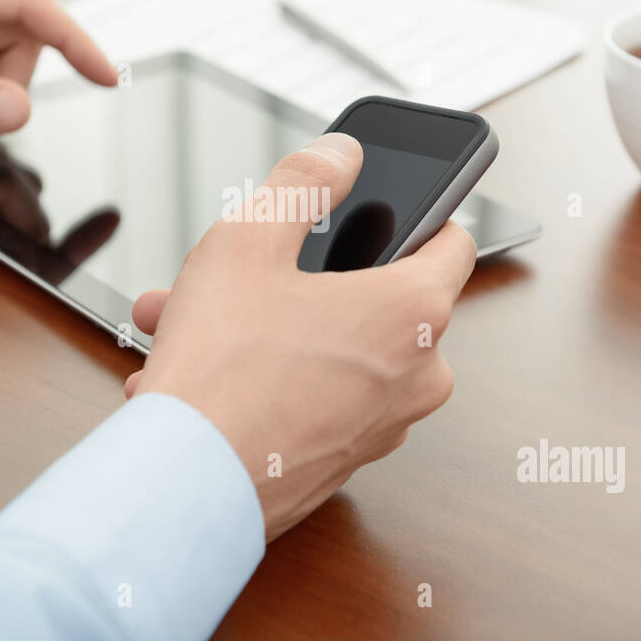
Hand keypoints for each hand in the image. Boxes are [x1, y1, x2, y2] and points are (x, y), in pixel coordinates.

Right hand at [124, 133, 476, 540]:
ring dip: (271, 326)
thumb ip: (303, 182)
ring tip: (193, 319)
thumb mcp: (248, 241)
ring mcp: (385, 426)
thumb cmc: (221, 372)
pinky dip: (270, 377)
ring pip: (335, 348)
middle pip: (378, 294)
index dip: (420, 210)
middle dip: (303, 275)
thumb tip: (340, 154)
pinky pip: (317, 396)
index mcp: (415, 313)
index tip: (386, 204)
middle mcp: (418, 375)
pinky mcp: (347, 461)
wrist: (186, 487)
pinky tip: (203, 371)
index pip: (454, 239)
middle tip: (244, 270)